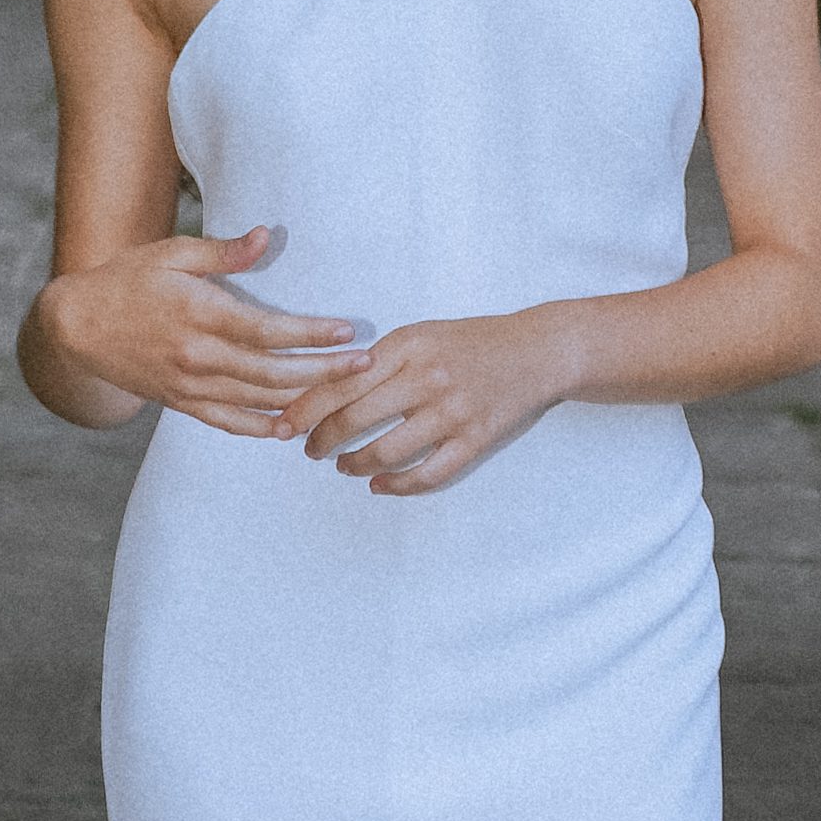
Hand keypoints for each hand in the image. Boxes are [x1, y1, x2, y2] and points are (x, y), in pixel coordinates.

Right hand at [39, 222, 362, 437]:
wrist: (75, 325)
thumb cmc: (127, 280)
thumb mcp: (171, 253)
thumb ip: (222, 252)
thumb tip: (265, 236)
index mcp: (200, 314)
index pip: (267, 331)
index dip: (311, 334)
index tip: (348, 332)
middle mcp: (197, 356)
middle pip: (273, 373)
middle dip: (324, 371)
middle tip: (365, 366)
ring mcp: (189, 385)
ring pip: (256, 401)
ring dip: (303, 400)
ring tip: (343, 396)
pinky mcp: (180, 402)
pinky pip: (226, 422)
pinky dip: (260, 427)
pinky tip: (289, 428)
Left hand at [279, 308, 573, 495]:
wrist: (538, 350)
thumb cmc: (471, 341)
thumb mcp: (421, 334)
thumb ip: (379, 359)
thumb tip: (324, 390)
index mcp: (408, 345)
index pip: (341, 381)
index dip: (306, 409)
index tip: (282, 426)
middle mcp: (427, 377)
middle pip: (356, 419)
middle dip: (322, 440)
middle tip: (309, 450)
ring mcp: (453, 411)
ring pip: (387, 451)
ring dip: (355, 464)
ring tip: (343, 466)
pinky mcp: (475, 439)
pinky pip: (427, 473)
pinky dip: (397, 485)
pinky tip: (379, 485)